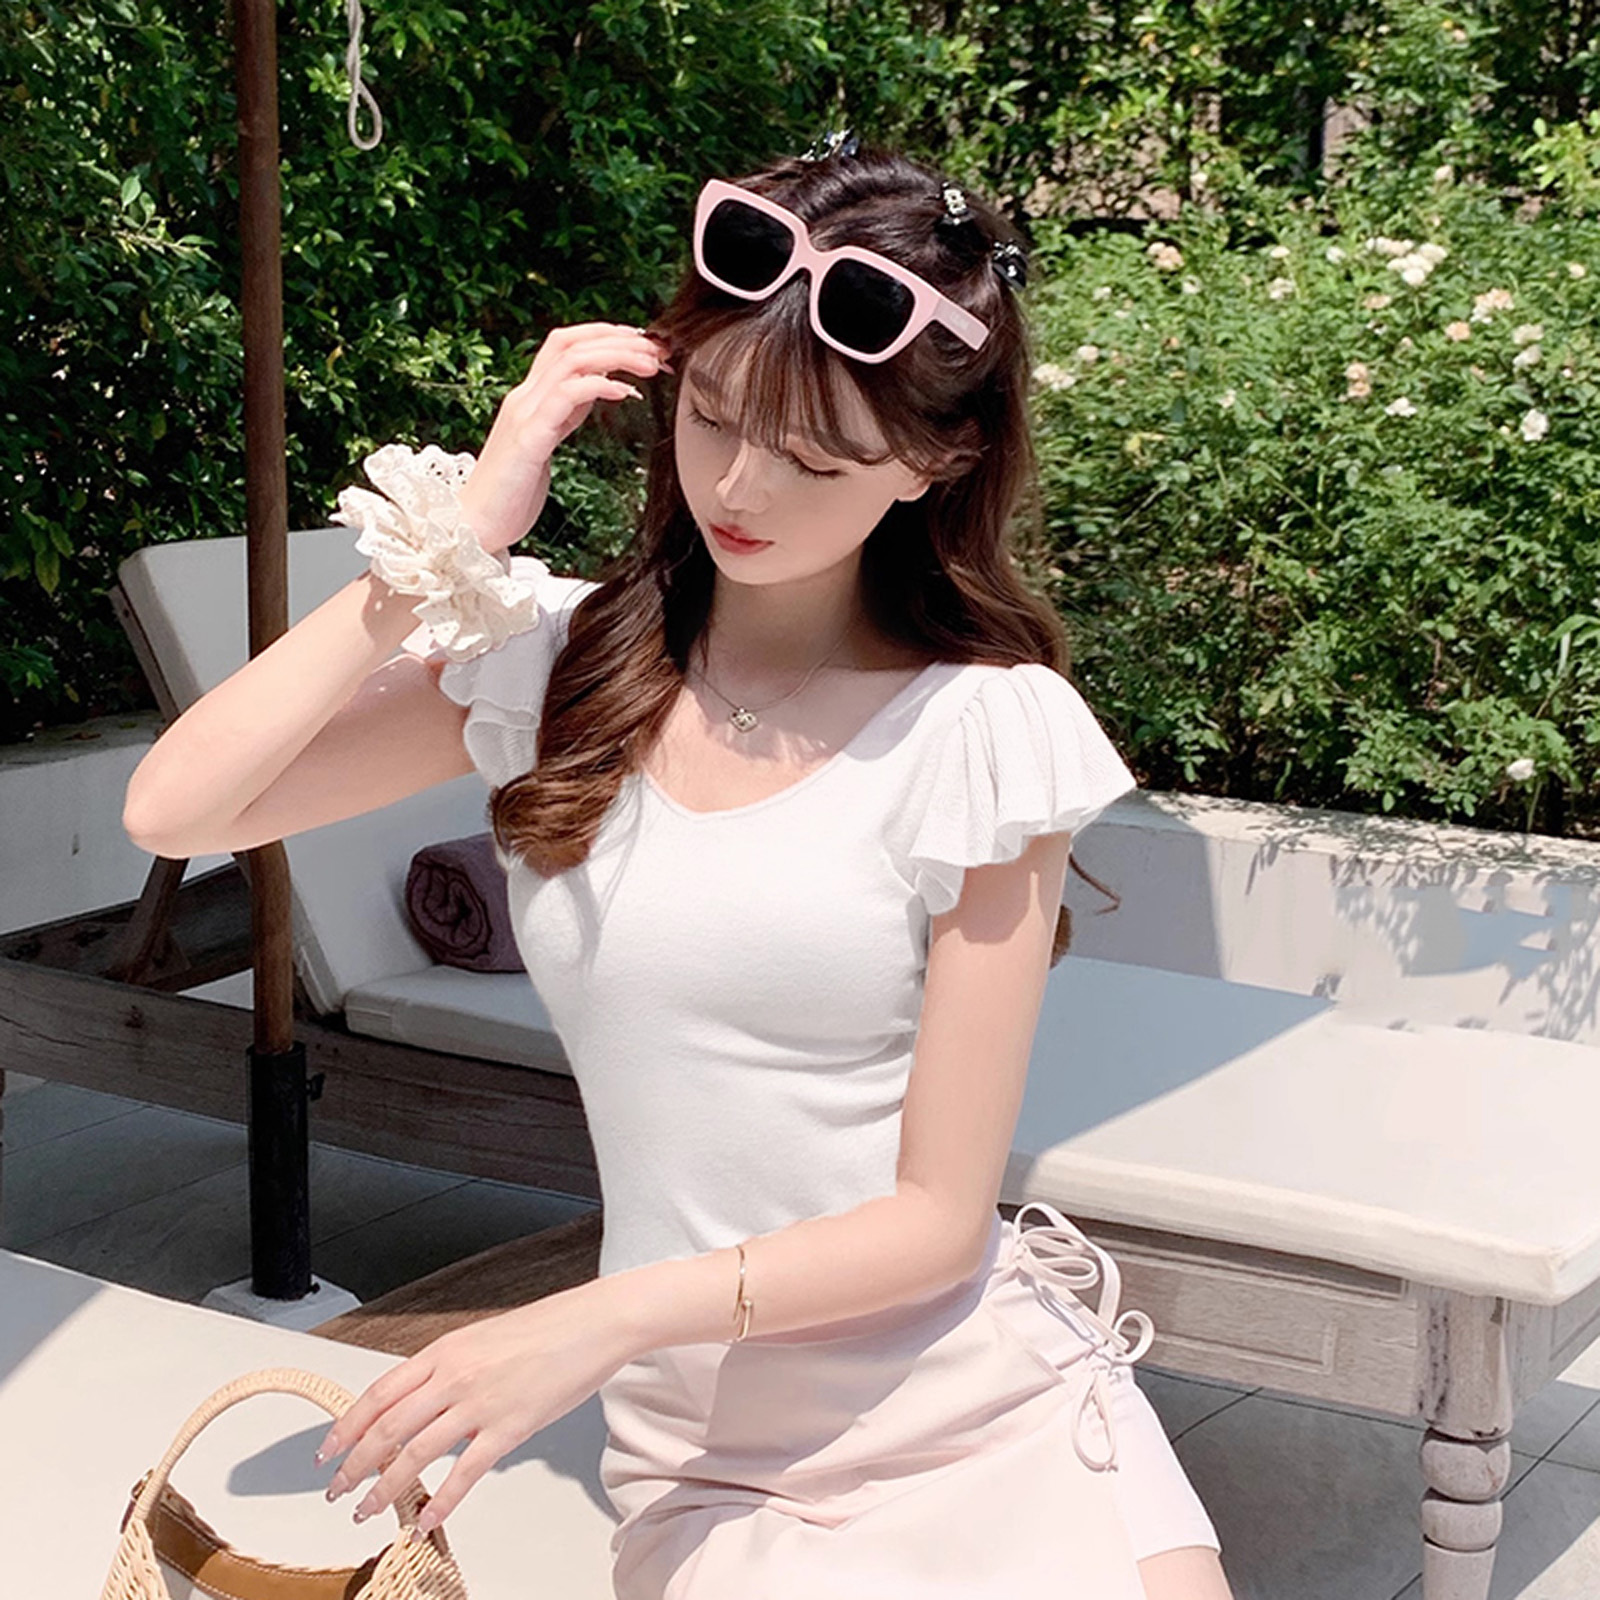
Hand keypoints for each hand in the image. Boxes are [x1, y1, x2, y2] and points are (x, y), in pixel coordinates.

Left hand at [314, 1282, 633, 1536]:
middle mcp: (454, 1376)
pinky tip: (428, 1521)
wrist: (594, 1322)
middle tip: (337, 1491)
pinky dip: (442, 1502)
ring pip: (416, 1454)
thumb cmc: (547, 1327)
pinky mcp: (511, 1427)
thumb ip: (450, 1368)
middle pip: (387, 1429)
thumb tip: (423, 1402)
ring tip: (366, 1513)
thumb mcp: (483, 1338)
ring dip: (385, 1490)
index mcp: (444, 1351)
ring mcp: (481, 1402)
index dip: (346, 1427)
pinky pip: (466, 1473)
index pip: (378, 1394)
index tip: (327, 1452)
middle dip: (353, 1466)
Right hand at [459, 321, 671, 556]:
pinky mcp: (529, 440)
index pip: (564, 345)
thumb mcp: (547, 441)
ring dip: (615, 355)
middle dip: (617, 338)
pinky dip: (599, 385)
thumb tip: (597, 388)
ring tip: (649, 364)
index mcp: (529, 398)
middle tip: (656, 349)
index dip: (604, 334)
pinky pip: (565, 397)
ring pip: (570, 361)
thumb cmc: (510, 493)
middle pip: (569, 343)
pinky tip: (625, 391)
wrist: (475, 525)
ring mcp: (524, 416)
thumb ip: (566, 413)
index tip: (642, 342)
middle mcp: (524, 398)